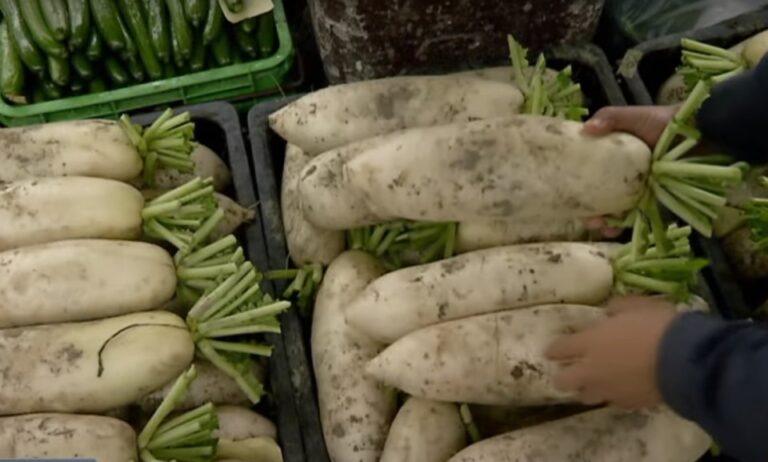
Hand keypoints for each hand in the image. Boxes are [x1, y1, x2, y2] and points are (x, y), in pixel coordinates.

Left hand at [545, 296, 678, 408]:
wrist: (684, 361)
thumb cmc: (657, 326)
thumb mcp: (637, 306)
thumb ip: (617, 308)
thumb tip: (608, 312)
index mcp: (589, 342)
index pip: (559, 349)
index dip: (554, 351)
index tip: (552, 351)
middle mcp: (591, 370)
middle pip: (563, 381)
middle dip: (563, 377)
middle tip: (571, 372)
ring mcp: (608, 390)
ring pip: (585, 397)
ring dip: (587, 389)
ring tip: (596, 383)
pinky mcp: (628, 404)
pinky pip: (613, 402)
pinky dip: (614, 396)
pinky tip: (622, 389)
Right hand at [580, 105, 678, 237]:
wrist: (698, 131)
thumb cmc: (663, 121)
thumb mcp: (633, 115)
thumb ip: (609, 118)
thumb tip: (585, 129)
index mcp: (611, 155)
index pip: (587, 172)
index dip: (576, 185)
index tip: (569, 195)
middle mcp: (621, 173)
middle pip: (599, 194)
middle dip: (589, 210)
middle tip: (587, 219)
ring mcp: (636, 187)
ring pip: (614, 208)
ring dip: (605, 220)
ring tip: (601, 227)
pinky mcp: (653, 198)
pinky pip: (636, 214)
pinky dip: (624, 224)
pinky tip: (615, 230)